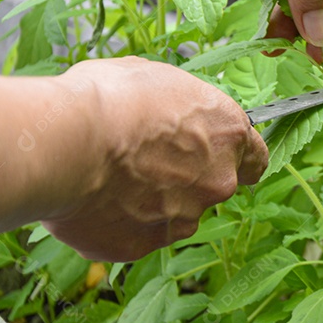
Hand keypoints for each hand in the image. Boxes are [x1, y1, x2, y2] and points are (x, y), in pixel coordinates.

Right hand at [41, 57, 266, 260]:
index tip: (221, 158)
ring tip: (110, 178)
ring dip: (152, 201)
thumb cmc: (110, 98)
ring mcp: (184, 217)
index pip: (255, 157)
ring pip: (175, 214)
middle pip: (212, 186)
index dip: (237, 159)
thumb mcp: (154, 78)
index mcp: (229, 132)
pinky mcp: (144, 245)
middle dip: (186, 178)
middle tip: (145, 162)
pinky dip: (120, 222)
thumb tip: (165, 108)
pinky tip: (93, 200)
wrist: (68, 141)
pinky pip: (136, 234)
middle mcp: (217, 180)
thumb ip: (176, 105)